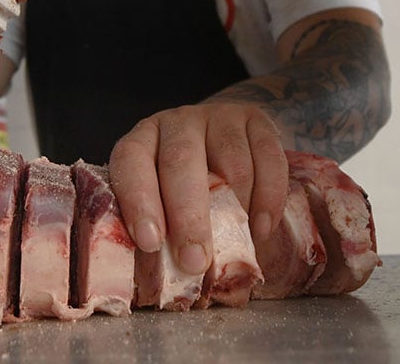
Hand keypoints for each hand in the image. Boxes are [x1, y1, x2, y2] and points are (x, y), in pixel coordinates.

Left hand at [108, 100, 288, 274]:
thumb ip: (165, 230)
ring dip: (236, 207)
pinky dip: (268, 196)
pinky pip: (267, 154)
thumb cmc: (186, 186)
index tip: (150, 243)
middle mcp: (177, 123)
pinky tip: (263, 228)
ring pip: (230, 158)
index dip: (138, 201)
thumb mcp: (165, 200)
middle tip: (195, 260)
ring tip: (240, 245)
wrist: (224, 141)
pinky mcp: (256, 118)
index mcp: (142, 140)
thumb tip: (175, 284)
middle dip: (188, 215)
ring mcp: (218, 116)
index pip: (131, 162)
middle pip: (180, 161)